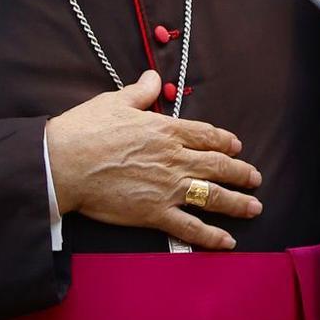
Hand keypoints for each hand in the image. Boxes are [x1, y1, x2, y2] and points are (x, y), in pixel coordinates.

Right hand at [45, 71, 262, 250]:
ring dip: (237, 203)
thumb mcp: (115, 101)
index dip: (226, 142)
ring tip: (253, 207)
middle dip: (241, 173)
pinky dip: (211, 236)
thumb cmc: (86, 131)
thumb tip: (154, 77)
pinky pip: (190, 227)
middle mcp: (175, 159)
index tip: (236, 147)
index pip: (207, 135)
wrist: (64, 164)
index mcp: (166, 130)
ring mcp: (168, 188)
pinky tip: (227, 241)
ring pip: (213, 196)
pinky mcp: (155, 213)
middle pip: (218, 166)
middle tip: (255, 178)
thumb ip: (140, 91)